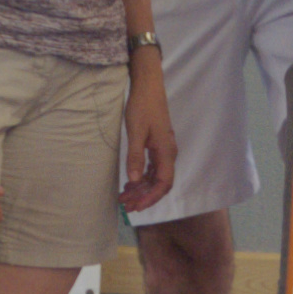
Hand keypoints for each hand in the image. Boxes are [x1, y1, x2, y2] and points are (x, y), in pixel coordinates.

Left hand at [120, 56, 176, 215]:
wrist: (148, 86)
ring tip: (124, 197)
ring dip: (141, 188)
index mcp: (166, 152)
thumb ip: (135, 156)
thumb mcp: (136, 132)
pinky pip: (152, 168)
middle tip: (125, 205)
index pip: (163, 183)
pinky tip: (130, 182)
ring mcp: (163, 150)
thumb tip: (133, 180)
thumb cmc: (142, 107)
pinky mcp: (157, 146)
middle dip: (144, 196)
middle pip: (160, 183)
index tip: (136, 206)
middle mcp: (168, 154)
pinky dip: (142, 177)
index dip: (151, 198)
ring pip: (155, 177)